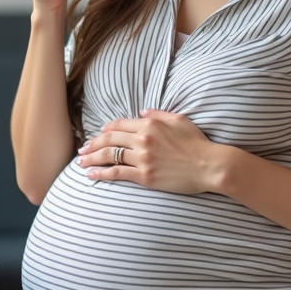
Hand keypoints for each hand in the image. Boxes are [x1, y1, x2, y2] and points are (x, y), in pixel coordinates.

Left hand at [75, 109, 223, 193]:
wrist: (209, 165)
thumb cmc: (197, 143)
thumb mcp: (179, 120)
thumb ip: (158, 114)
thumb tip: (141, 113)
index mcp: (150, 124)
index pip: (119, 125)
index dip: (105, 130)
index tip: (98, 135)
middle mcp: (143, 139)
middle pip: (109, 139)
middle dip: (92, 144)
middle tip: (82, 149)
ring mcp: (143, 158)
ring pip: (109, 155)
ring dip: (92, 158)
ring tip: (81, 161)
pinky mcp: (145, 176)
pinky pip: (117, 173)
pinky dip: (102, 173)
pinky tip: (91, 174)